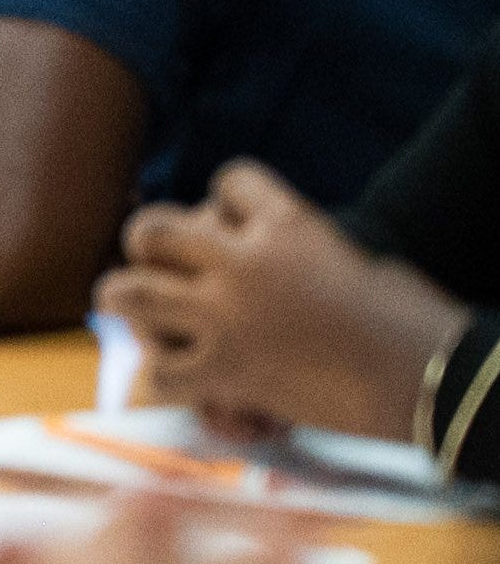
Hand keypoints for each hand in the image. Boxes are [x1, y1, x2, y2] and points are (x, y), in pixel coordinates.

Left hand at [94, 160, 464, 444]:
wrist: (435, 384)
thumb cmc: (408, 320)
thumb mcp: (351, 255)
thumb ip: (292, 244)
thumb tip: (246, 246)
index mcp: (288, 222)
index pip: (227, 180)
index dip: (228, 200)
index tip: (238, 221)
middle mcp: (244, 262)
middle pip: (153, 228)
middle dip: (151, 242)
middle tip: (161, 261)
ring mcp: (228, 317)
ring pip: (131, 291)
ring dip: (129, 299)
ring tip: (133, 305)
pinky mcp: (229, 373)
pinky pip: (161, 370)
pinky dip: (167, 375)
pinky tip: (182, 374)